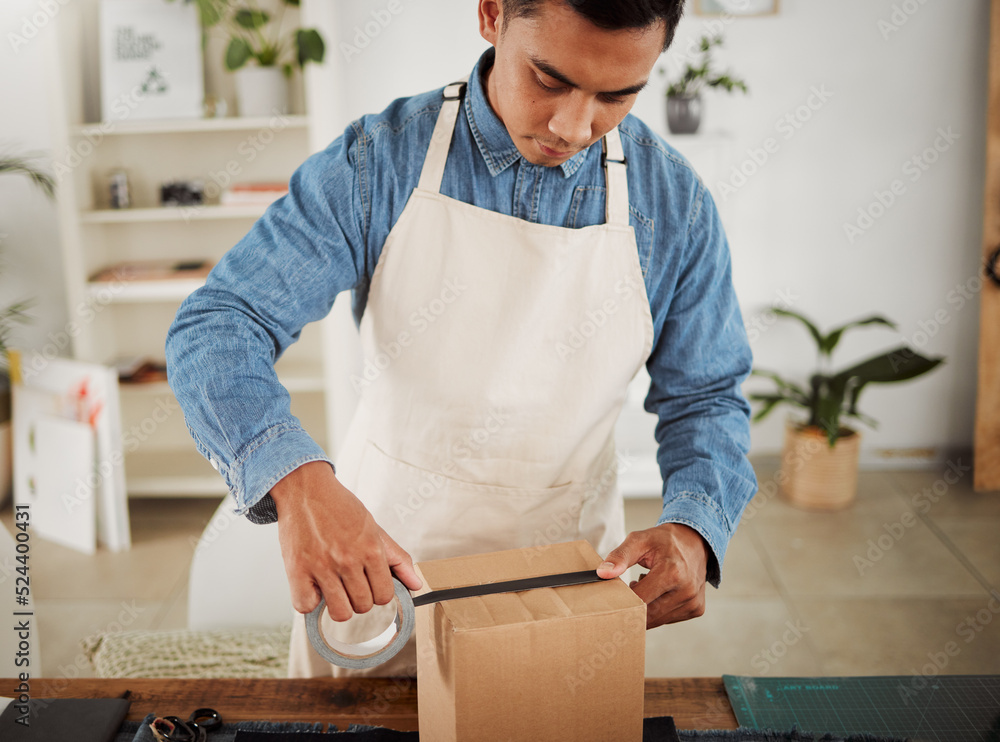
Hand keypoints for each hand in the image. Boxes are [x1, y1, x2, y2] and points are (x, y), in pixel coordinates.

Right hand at [270, 461, 422, 620]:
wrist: (306, 489)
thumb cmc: (339, 508)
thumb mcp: (375, 528)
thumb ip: (397, 558)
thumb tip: (416, 584)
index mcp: (371, 549)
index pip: (385, 595)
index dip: (378, 593)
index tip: (370, 585)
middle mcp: (348, 560)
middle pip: (363, 605)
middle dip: (359, 598)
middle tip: (350, 582)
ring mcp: (322, 566)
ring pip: (340, 611)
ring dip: (338, 604)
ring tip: (334, 587)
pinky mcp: (297, 570)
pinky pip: (306, 606)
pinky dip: (310, 601)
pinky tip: (314, 586)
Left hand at [597, 523, 708, 628]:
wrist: (695, 542)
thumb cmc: (665, 541)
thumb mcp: (639, 540)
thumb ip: (619, 556)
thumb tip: (602, 573)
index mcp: (672, 572)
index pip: (639, 599)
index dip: (622, 599)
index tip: (613, 594)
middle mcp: (686, 590)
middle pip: (648, 614)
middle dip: (632, 606)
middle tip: (627, 590)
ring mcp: (692, 602)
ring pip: (657, 620)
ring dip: (645, 609)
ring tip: (645, 587)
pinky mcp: (696, 609)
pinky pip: (668, 618)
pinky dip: (658, 610)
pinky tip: (658, 593)